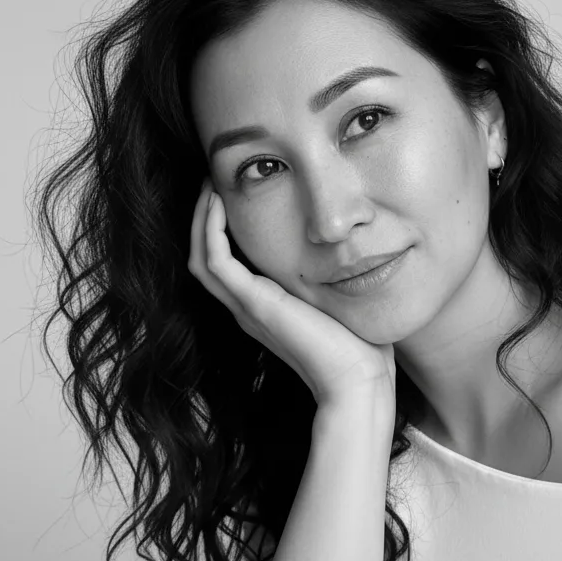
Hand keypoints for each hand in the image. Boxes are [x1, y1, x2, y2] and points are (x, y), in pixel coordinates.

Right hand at [188, 180, 396, 407]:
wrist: (358, 379)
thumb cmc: (359, 346)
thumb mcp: (340, 298)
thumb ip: (335, 274)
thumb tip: (355, 244)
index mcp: (264, 307)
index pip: (226, 262)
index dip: (221, 227)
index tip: (231, 192)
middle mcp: (248, 307)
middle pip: (204, 256)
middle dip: (204, 218)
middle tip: (211, 181)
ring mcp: (247, 307)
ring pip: (202, 256)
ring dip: (201, 219)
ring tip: (209, 185)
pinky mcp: (254, 304)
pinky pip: (215, 262)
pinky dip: (210, 230)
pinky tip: (217, 203)